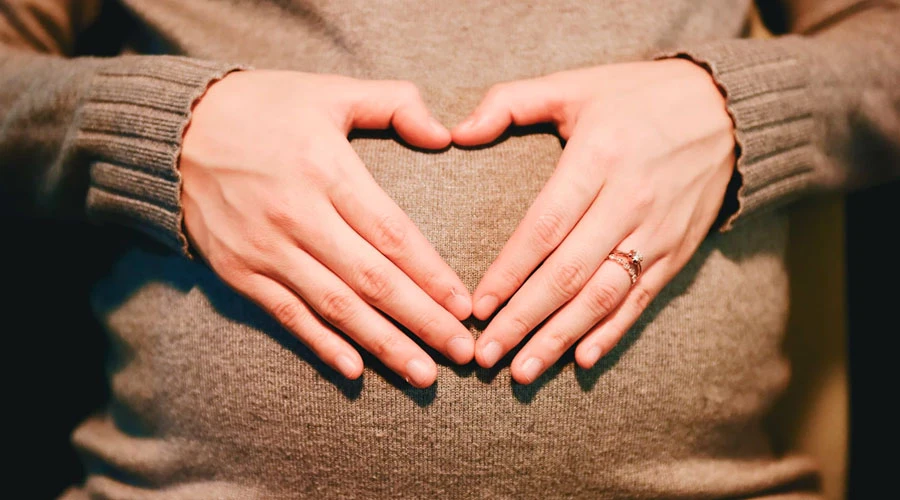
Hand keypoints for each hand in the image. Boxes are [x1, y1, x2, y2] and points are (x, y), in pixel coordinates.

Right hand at [180, 70, 473, 387]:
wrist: (174, 129)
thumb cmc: (263, 107)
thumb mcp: (329, 91)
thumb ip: (394, 103)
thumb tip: (444, 134)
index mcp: (327, 169)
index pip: (392, 234)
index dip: (432, 275)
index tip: (465, 306)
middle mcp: (298, 215)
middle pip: (372, 280)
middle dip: (422, 320)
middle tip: (461, 354)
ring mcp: (265, 249)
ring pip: (335, 307)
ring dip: (383, 344)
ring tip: (423, 373)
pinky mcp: (239, 271)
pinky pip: (287, 315)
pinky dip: (321, 344)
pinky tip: (355, 370)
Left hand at [452, 60, 734, 383]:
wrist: (726, 110)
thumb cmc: (637, 97)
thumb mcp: (574, 84)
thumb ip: (510, 103)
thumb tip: (457, 133)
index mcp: (598, 158)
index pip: (545, 227)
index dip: (509, 271)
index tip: (477, 306)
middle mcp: (629, 200)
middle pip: (568, 273)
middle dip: (523, 319)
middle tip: (486, 355)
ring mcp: (657, 231)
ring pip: (602, 296)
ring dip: (560, 338)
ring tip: (523, 371)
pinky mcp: (677, 251)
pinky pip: (641, 299)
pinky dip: (612, 332)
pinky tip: (582, 360)